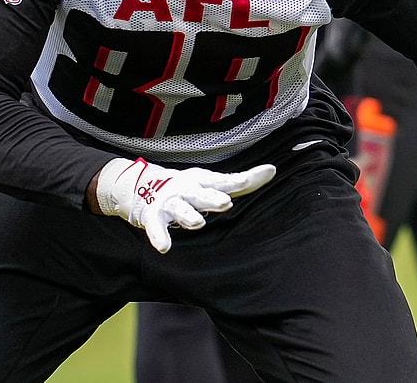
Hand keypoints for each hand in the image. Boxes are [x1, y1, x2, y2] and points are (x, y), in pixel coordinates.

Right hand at [95, 157, 275, 252]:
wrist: (144, 186)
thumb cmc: (189, 187)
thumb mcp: (213, 182)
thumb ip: (241, 181)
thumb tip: (272, 170)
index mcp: (203, 179)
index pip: (224, 181)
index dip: (241, 180)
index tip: (257, 177)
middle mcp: (187, 188)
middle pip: (201, 193)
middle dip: (212, 198)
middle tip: (225, 203)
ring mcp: (170, 202)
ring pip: (180, 208)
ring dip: (188, 216)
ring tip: (198, 223)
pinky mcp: (153, 216)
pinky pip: (156, 227)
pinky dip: (159, 236)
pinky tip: (164, 247)